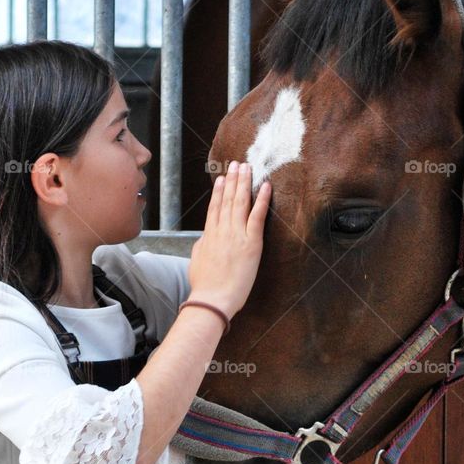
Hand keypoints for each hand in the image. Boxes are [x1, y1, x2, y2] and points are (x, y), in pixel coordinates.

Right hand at [188, 161, 271, 319]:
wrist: (212, 299)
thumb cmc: (204, 286)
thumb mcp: (197, 260)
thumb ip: (203, 244)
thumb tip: (206, 236)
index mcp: (209, 235)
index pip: (214, 208)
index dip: (219, 191)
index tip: (222, 178)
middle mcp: (222, 231)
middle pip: (227, 200)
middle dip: (233, 180)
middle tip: (237, 164)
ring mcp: (237, 235)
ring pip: (240, 203)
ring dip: (244, 183)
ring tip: (248, 168)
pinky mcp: (251, 243)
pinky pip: (257, 216)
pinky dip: (262, 199)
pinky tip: (266, 186)